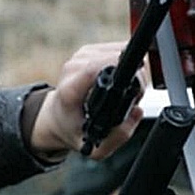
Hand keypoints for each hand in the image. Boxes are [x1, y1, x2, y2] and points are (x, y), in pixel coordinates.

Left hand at [30, 41, 145, 160]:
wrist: (57, 117)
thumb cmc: (73, 128)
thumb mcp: (94, 146)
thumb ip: (119, 136)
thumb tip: (137, 112)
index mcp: (71, 90)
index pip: (95, 68)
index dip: (122, 71)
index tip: (135, 87)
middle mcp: (73, 69)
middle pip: (114, 57)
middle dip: (133, 75)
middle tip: (134, 95)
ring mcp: (79, 57)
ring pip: (118, 50)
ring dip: (129, 68)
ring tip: (124, 88)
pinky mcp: (87, 50)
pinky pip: (115, 48)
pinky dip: (123, 61)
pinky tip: (118, 78)